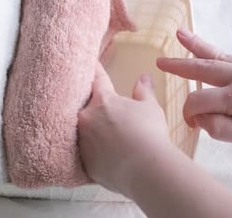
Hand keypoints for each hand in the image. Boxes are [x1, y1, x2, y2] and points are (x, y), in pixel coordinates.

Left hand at [77, 63, 170, 194]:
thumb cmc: (150, 134)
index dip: (93, 69)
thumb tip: (143, 78)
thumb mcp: (150, 108)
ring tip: (101, 133)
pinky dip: (92, 150)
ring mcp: (82, 139)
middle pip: (82, 105)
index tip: (87, 61)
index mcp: (102, 100)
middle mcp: (86, 117)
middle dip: (88, 103)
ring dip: (89, 128)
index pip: (96, 78)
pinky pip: (84, 151)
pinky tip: (103, 154)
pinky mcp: (83, 160)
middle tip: (94, 104)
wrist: (146, 170)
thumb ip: (143, 92)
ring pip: (81, 129)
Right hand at [157, 29, 231, 151]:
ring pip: (215, 55)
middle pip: (200, 68)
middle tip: (159, 62)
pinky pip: (229, 55)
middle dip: (178, 66)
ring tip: (179, 34)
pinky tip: (205, 47)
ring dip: (194, 46)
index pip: (197, 101)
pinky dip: (213, 50)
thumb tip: (198, 118)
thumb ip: (219, 128)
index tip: (193, 124)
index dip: (189, 113)